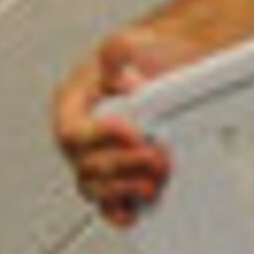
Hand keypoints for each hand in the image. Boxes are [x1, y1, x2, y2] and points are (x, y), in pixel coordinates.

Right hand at [52, 23, 197, 226]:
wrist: (181, 67)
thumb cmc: (154, 56)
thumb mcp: (135, 42)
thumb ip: (118, 50)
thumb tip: (114, 70)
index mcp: (75, 104)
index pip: (72, 132)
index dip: (101, 138)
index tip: (134, 133)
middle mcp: (83, 135)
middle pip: (86, 166)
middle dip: (123, 165)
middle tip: (157, 156)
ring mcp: (101, 158)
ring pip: (96, 188)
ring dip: (126, 188)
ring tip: (155, 179)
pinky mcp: (122, 176)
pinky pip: (111, 204)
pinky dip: (122, 211)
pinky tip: (137, 211)